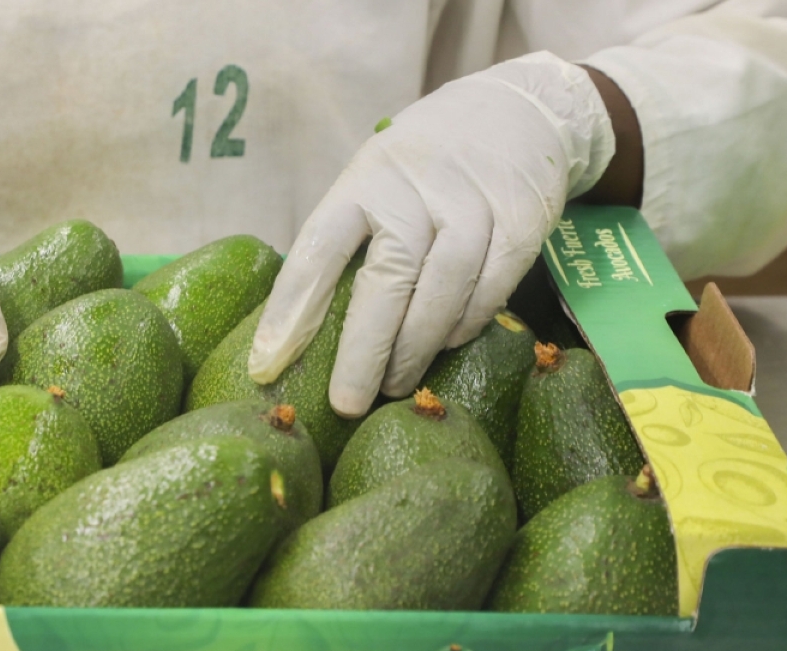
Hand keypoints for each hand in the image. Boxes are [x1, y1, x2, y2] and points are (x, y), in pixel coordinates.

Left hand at [248, 52, 614, 416]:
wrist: (517, 109)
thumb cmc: (422, 164)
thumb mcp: (373, 178)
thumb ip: (346, 237)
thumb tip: (298, 326)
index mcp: (362, 181)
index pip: (316, 249)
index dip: (289, 311)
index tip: (266, 365)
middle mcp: (413, 189)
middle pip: (386, 280)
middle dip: (363, 352)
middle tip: (345, 404)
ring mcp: (471, 203)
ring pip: (441, 291)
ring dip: (415, 348)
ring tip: (393, 386)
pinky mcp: (521, 219)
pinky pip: (490, 289)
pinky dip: (466, 325)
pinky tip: (446, 346)